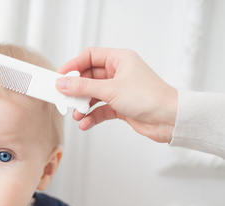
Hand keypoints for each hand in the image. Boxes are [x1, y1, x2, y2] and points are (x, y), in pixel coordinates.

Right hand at [56, 47, 177, 142]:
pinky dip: (91, 116)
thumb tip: (63, 83)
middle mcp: (118, 73)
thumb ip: (83, 87)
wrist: (170, 119)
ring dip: (82, 105)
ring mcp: (119, 90)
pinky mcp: (120, 106)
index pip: (89, 57)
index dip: (73, 66)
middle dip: (76, 90)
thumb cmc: (149, 97)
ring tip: (76, 114)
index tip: (60, 77)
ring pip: (92, 95)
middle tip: (64, 98)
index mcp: (119, 59)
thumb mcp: (110, 90)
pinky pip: (99, 109)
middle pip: (88, 77)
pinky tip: (85, 123)